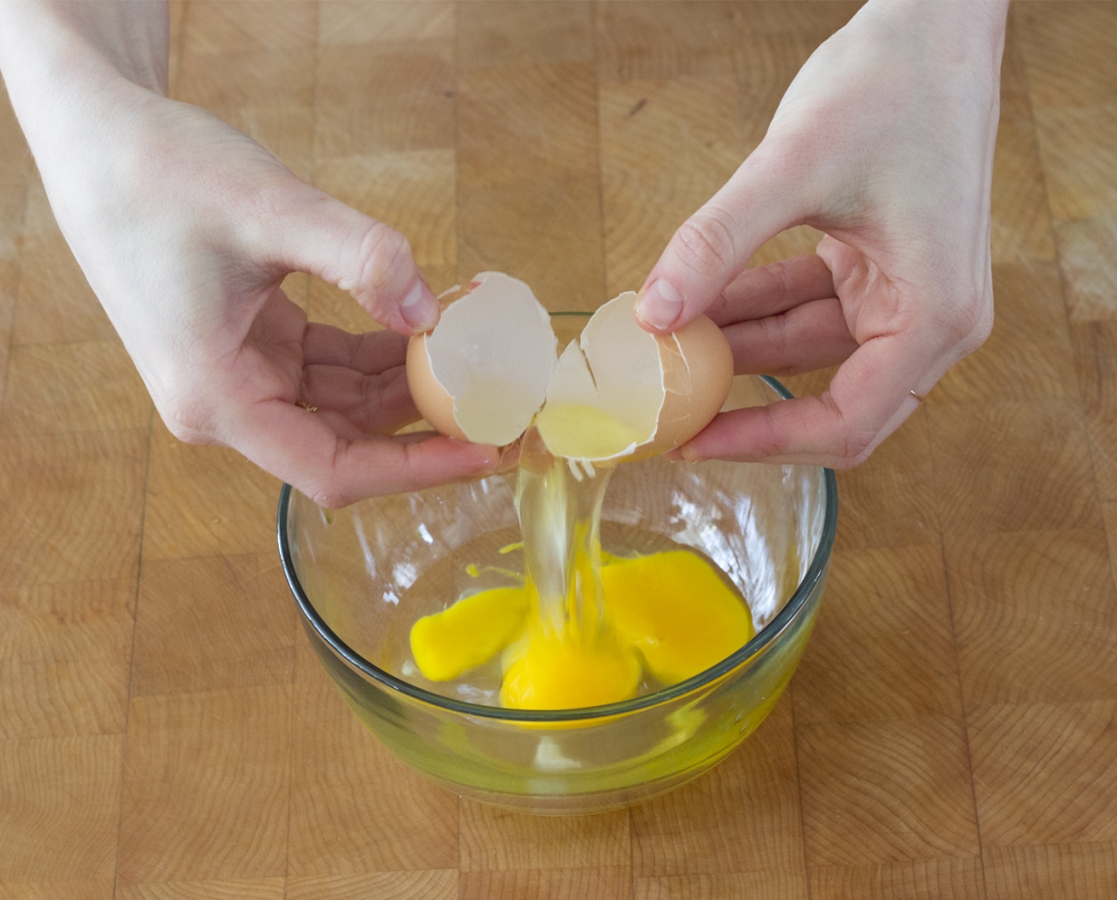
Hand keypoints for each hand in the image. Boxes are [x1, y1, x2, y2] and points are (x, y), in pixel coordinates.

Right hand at [0, 3, 499, 506]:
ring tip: (478, 363)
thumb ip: (359, 257)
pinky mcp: (254, 349)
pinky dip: (381, 353)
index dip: (414, 469)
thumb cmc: (159, 174)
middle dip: (423, 429)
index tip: (482, 450)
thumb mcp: (269, 208)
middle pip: (345, 444)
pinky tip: (428, 331)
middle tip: (500, 410)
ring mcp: (240, 378)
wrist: (100, 141)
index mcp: (217, 399)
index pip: (333, 468)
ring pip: (344, 406)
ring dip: (408, 387)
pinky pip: (332, 369)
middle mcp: (227, 405)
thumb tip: (432, 312)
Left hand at [634, 0, 1007, 468]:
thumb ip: (717, 244)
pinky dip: (750, 310)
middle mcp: (928, 319)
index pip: (849, 421)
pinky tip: (693, 310)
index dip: (765, 442)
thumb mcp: (793, 167)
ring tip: (668, 359)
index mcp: (935, 316)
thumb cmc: (894, 85)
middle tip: (675, 419)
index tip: (695, 443)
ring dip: (739, 353)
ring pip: (806, 353)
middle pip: (833, 406)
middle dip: (751, 411)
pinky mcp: (872, 268)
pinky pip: (802, 309)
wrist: (930, 25)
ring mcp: (901, 294)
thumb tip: (654, 313)